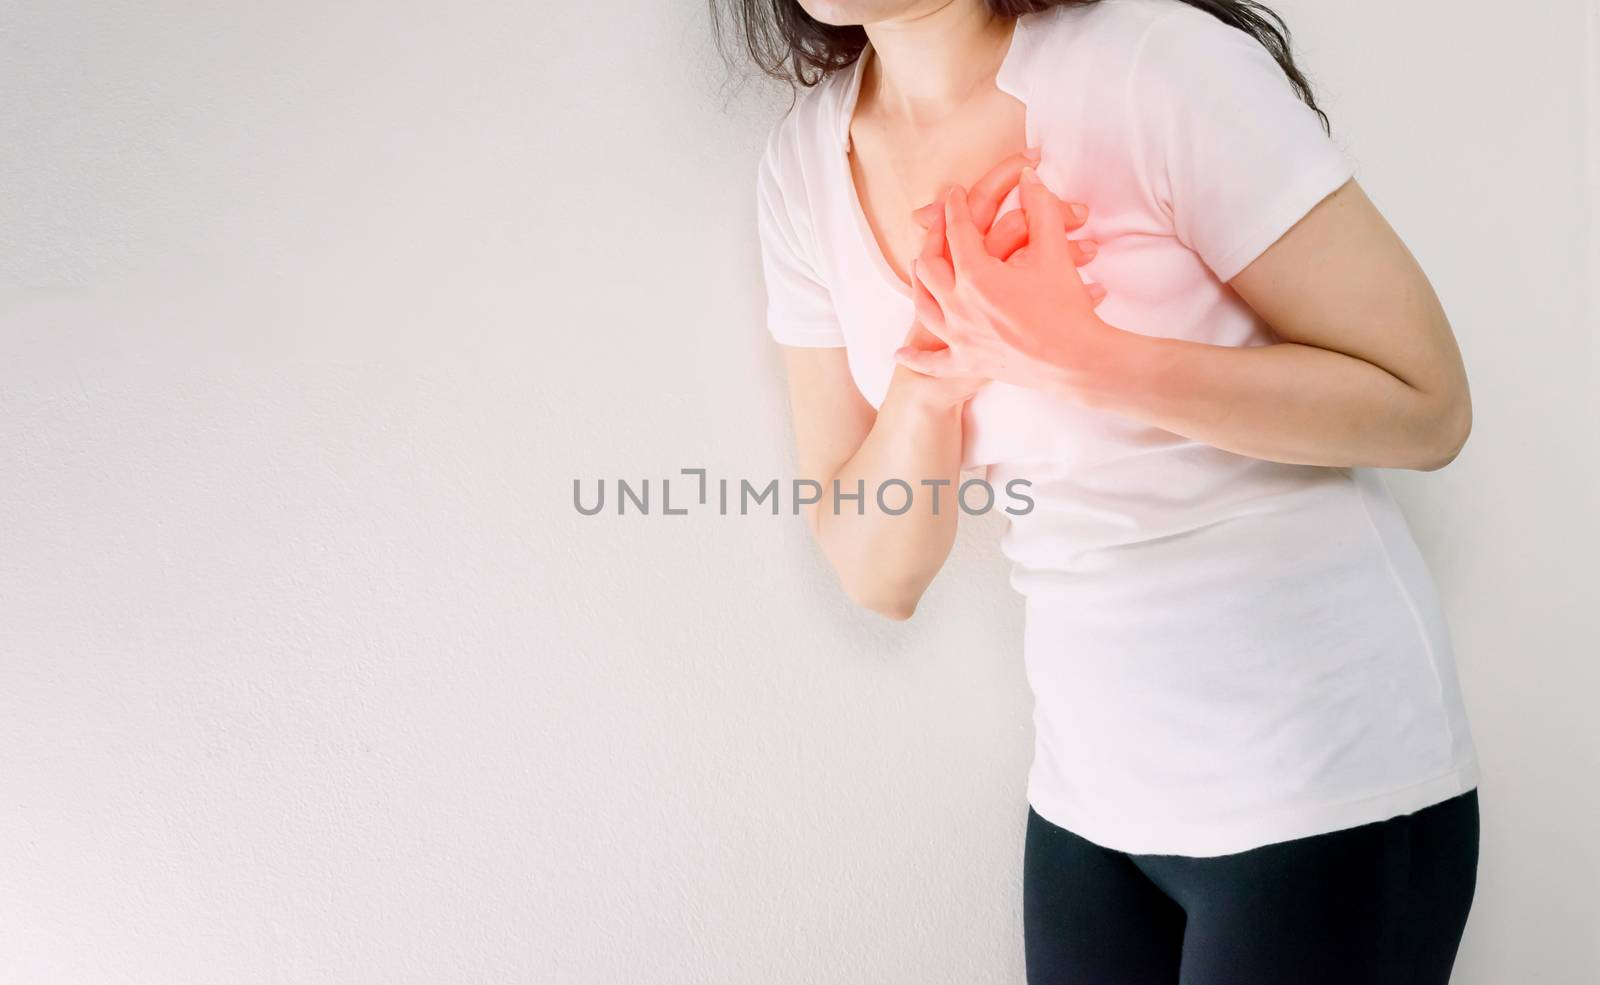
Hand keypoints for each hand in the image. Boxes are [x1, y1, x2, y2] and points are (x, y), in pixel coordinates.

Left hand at [894, 168, 1114, 398]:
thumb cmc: (1067, 308)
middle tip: (939, 227)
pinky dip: (916, 358)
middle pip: (929, 266)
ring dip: (919, 284)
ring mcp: (959, 337)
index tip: (953, 195)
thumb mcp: (1055, 252)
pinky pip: (933, 363)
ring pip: (924, 306)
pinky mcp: (968, 364)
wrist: (1078, 361)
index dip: (954, 208)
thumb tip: (1029, 179)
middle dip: (931, 241)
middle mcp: (958, 306)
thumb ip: (1041, 209)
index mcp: (976, 276)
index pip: (957, 232)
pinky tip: (900, 355)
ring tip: (919, 269)